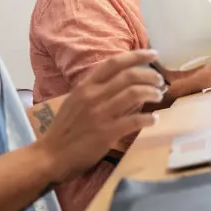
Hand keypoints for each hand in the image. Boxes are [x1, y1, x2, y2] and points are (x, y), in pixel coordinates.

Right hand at [35, 51, 163, 183]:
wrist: (50, 155)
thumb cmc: (64, 130)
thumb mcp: (75, 102)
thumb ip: (94, 90)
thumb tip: (117, 82)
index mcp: (85, 86)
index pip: (114, 63)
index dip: (137, 56)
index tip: (154, 54)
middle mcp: (93, 95)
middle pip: (129, 76)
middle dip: (150, 76)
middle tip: (160, 81)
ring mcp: (100, 114)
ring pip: (134, 94)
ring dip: (152, 93)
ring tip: (159, 96)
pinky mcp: (106, 133)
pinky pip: (134, 120)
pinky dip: (148, 118)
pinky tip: (154, 119)